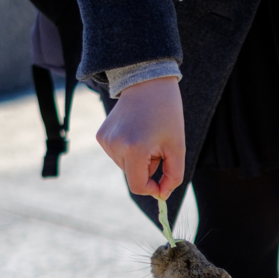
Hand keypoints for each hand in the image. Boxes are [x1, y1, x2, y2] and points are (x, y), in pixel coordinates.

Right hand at [96, 77, 184, 199]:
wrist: (147, 81)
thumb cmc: (167, 113)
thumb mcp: (177, 147)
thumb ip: (173, 176)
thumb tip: (162, 196)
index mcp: (134, 149)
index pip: (138, 186)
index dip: (153, 189)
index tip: (163, 184)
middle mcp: (115, 146)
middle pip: (133, 176)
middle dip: (148, 167)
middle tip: (157, 145)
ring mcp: (105, 140)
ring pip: (125, 166)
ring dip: (139, 159)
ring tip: (146, 136)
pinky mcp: (101, 136)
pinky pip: (118, 155)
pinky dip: (129, 151)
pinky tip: (135, 132)